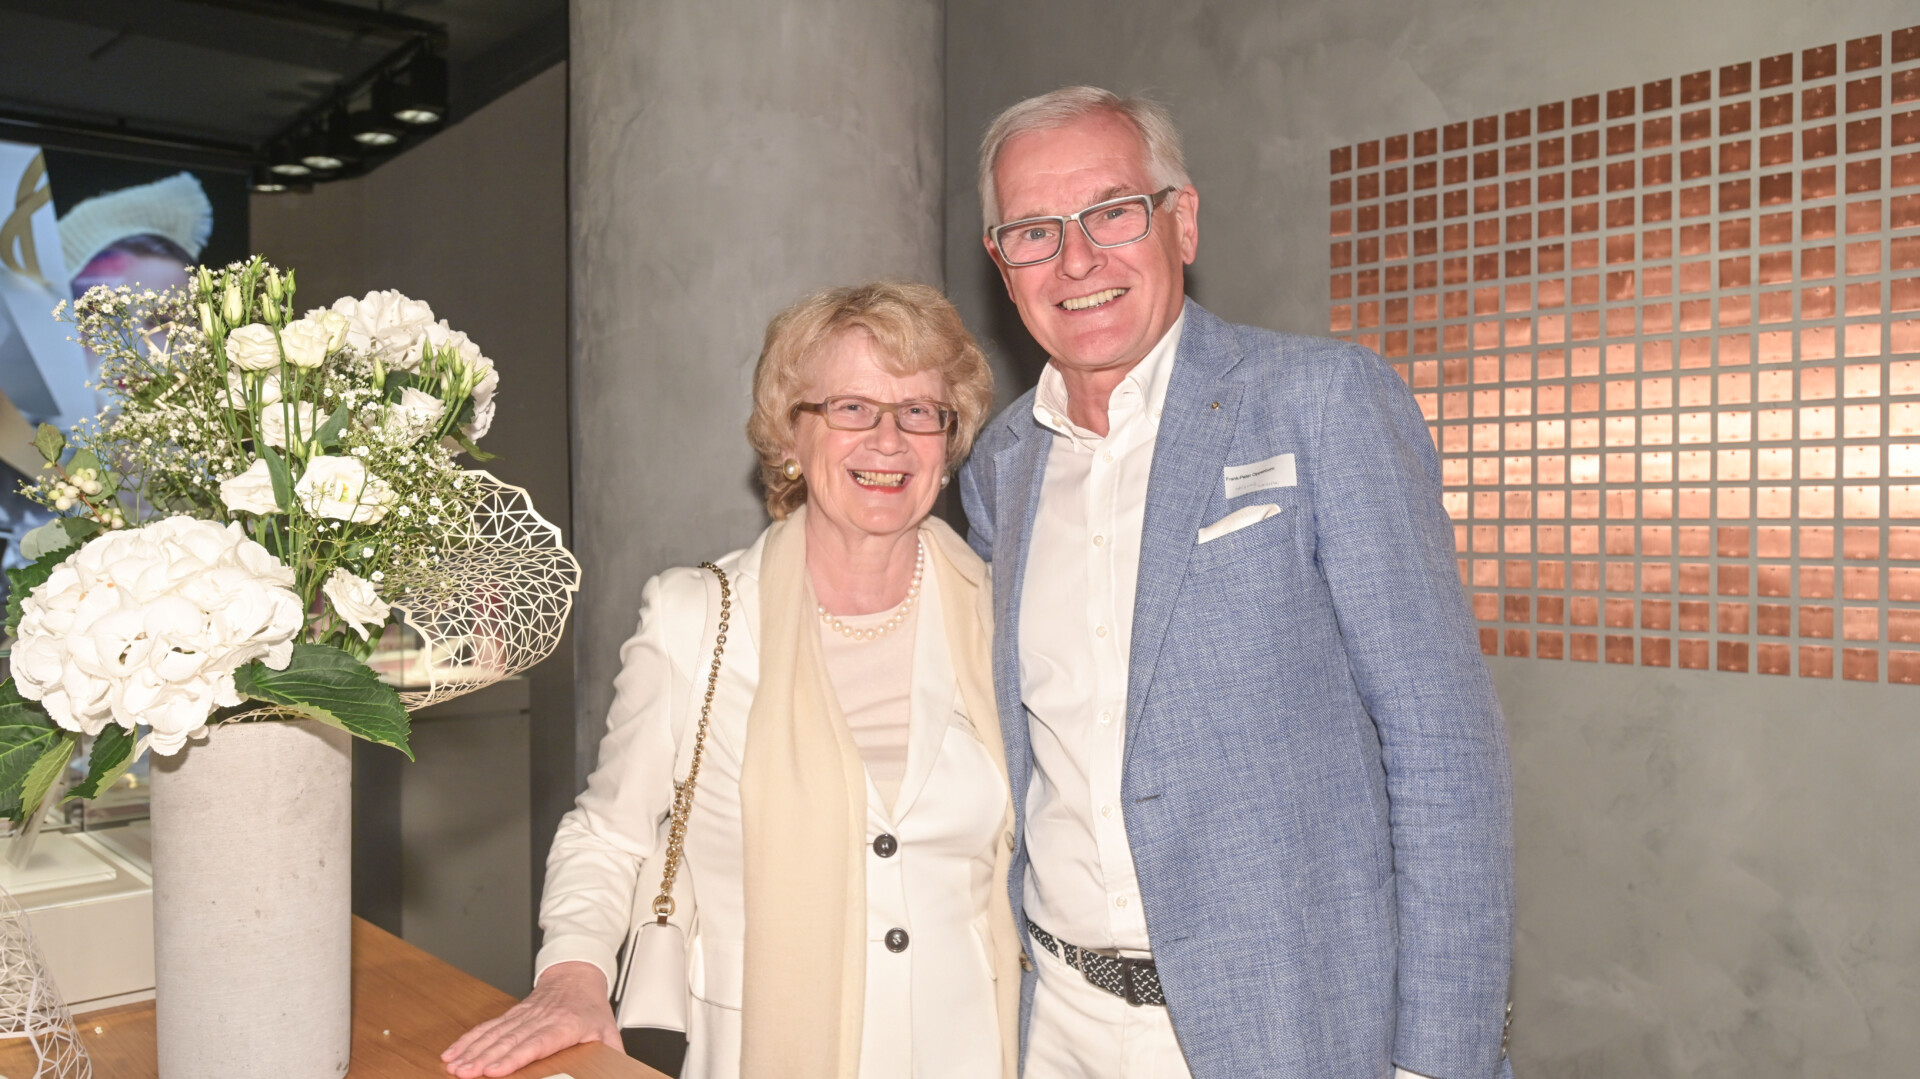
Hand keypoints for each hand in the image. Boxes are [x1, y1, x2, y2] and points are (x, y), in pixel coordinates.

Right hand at [441, 961, 619, 1076]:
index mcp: (564, 1025)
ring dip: (472, 1050)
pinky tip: (454, 1052)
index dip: (514, 1057)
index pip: (536, 1043)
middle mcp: (540, 1019)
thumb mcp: (607, 1030)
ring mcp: (523, 1015)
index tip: (495, 1070)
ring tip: (455, 1066)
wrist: (577, 976)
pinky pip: (487, 1027)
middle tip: (465, 1073)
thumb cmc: (590, 1007)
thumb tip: (620, 1071)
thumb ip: (612, 1052)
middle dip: (484, 1058)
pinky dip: (469, 1039)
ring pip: (494, 1034)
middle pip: (508, 1040)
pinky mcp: (511, 1015)